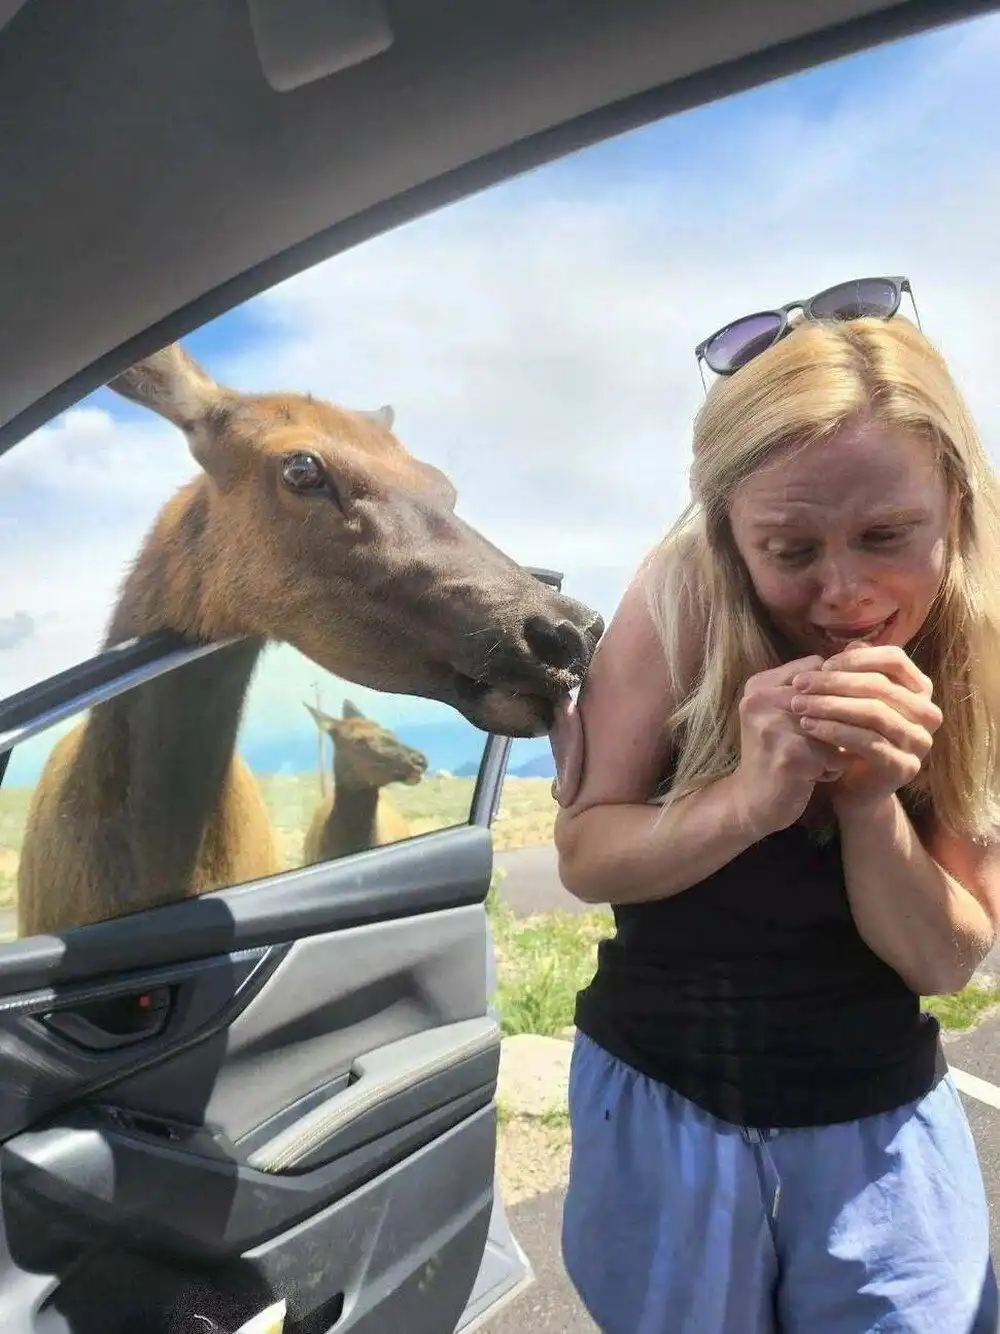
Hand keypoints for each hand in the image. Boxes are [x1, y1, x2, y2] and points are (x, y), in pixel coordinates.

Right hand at [734, 657, 848, 838]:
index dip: (835, 692)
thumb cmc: (779, 753)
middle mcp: (760, 700)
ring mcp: (771, 727)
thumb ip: (817, 686)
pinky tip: (817, 777)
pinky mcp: (787, 756)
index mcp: (759, 685)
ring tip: (822, 759)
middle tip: (835, 740)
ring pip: (836, 727)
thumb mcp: (788, 714)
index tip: (830, 716)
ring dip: (837, 746)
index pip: (819, 669)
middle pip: (829, 698)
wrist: (752, 802)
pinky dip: (834, 768)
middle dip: (840, 723)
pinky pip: (835, 754)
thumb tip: (862, 647)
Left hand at [788, 643, 941, 808]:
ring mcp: (919, 742)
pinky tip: (808, 726)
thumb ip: (856, 671)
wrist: (854, 787)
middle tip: (800, 684)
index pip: (894, 660)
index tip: (822, 664)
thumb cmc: (851, 735)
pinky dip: (834, 731)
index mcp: (919, 690)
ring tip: (798, 704)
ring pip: (874, 713)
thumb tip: (850, 643)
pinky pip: (867, 742)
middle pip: (880, 686)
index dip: (856, 659)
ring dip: (831, 705)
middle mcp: (927, 714)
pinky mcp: (904, 767)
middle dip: (834, 682)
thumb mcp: (853, 699)